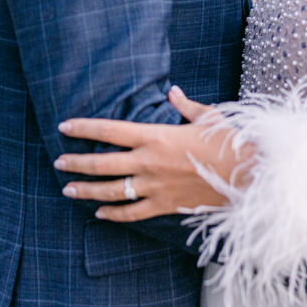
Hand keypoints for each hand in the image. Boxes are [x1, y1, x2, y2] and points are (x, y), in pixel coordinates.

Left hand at [53, 87, 252, 220]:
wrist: (249, 174)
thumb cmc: (230, 142)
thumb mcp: (208, 117)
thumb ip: (185, 106)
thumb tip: (172, 92)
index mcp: (157, 136)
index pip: (109, 130)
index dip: (84, 128)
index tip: (64, 126)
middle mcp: (149, 162)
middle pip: (101, 163)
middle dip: (75, 162)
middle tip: (58, 161)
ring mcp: (155, 187)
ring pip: (110, 191)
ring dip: (86, 190)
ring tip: (68, 189)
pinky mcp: (165, 206)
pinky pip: (132, 213)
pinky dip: (113, 214)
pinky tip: (100, 213)